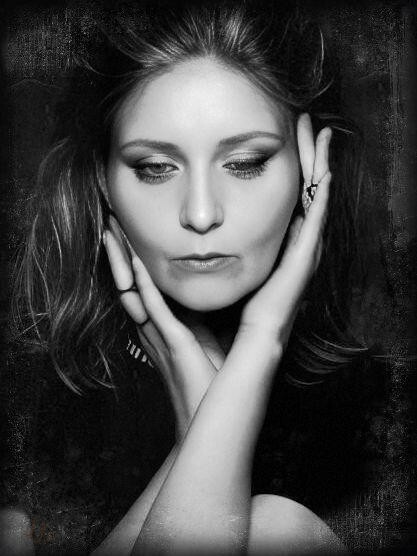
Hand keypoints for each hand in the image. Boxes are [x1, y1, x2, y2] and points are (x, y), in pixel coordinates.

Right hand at [103, 217, 222, 439]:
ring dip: (122, 260)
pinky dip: (142, 283)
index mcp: (164, 324)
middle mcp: (155, 326)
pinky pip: (152, 308)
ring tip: (112, 230)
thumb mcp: (213, 334)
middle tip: (110, 220)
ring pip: (132, 289)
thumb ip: (210, 312)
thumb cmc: (214, 378)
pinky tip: (136, 260)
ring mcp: (160, 333)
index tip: (128, 230)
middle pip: (128, 282)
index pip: (142, 284)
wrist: (215, 416)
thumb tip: (222, 287)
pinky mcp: (172, 341)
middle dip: (119, 252)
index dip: (132, 258)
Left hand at [238, 113, 331, 347]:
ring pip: (314, 200)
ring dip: (319, 167)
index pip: (287, 201)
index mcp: (278, 250)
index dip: (290, 171)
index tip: (284, 139)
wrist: (247, 349)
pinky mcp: (303, 264)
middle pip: (304, 193)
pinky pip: (315, 222)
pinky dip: (321, 196)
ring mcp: (302, 255)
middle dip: (308, 158)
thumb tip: (195, 234)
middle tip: (308, 124)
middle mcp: (295, 248)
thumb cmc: (235, 318)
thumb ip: (215, 255)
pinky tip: (326, 170)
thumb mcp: (227, 275)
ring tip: (321, 135)